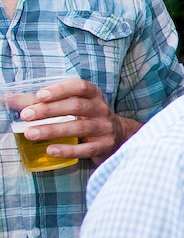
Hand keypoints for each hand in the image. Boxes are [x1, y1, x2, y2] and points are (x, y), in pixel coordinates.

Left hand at [17, 77, 132, 162]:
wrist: (119, 136)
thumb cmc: (87, 117)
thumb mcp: (71, 105)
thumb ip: (41, 102)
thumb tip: (8, 100)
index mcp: (93, 96)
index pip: (79, 87)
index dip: (60, 90)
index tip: (40, 95)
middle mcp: (101, 110)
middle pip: (76, 106)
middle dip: (50, 110)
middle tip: (26, 115)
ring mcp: (104, 128)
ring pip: (79, 127)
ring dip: (53, 129)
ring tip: (31, 133)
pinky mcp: (104, 146)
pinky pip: (86, 149)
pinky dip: (68, 150)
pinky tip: (51, 149)